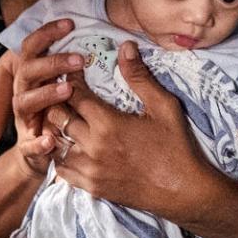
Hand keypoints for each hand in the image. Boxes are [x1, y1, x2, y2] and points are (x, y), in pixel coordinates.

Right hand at [8, 18, 81, 178]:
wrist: (39, 153)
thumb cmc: (61, 111)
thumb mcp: (68, 86)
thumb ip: (77, 65)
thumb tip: (114, 42)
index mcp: (32, 76)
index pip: (31, 47)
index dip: (47, 33)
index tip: (70, 24)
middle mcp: (24, 92)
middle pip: (28, 71)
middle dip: (51, 63)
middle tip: (79, 59)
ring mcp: (24, 119)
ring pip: (24, 102)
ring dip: (45, 94)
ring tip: (67, 90)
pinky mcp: (27, 146)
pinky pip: (28, 144)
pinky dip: (37, 142)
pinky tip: (50, 140)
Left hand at [48, 40, 206, 215]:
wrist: (182, 191)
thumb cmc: (176, 146)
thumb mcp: (163, 106)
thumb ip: (140, 77)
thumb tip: (126, 46)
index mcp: (107, 123)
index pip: (74, 94)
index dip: (71, 81)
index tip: (73, 74)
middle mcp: (92, 146)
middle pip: (58, 117)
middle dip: (59, 102)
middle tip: (65, 95)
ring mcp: (89, 169)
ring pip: (55, 143)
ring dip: (57, 129)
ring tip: (65, 119)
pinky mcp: (91, 187)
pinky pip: (61, 169)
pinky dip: (61, 156)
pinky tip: (71, 147)